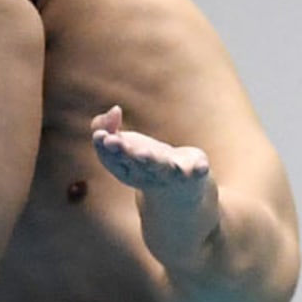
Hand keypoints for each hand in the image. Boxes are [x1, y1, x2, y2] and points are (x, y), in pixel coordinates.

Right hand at [89, 106, 210, 193]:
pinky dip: (198, 171)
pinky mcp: (194, 173)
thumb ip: (107, 126)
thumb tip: (115, 110)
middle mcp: (147, 173)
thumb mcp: (123, 144)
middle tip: (114, 142)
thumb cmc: (144, 162)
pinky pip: (196, 173)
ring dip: (154, 162)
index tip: (100, 135)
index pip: (113, 159)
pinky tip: (202, 167)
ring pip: (162, 168)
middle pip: (135, 163)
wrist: (179, 190)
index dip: (105, 147)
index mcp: (127, 168)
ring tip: (146, 154)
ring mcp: (171, 174)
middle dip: (125, 152)